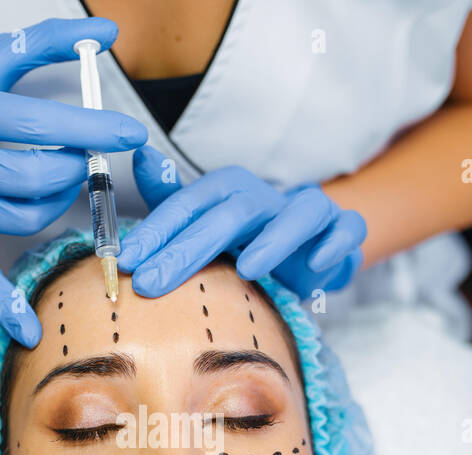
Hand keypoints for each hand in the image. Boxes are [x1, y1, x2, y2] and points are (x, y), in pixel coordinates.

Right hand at [0, 17, 147, 345]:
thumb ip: (47, 42)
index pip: (38, 125)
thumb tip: (107, 32)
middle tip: (82, 160)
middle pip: (33, 177)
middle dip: (72, 170)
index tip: (132, 134)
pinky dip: (4, 304)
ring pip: (22, 217)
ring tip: (56, 183)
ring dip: (55, 203)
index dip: (90, 131)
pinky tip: (31, 332)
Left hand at [116, 145, 365, 299]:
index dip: (156, 230)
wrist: (311, 249)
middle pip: (232, 213)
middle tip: (153, 282)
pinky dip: (335, 244)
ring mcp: (308, 212)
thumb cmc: (249, 239)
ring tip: (248, 269)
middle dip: (191, 248)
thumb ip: (171, 199)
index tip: (126, 261)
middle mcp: (266, 196)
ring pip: (299, 214)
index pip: (189, 204)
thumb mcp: (206, 224)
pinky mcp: (341, 230)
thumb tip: (140, 156)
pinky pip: (345, 230)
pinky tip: (316, 267)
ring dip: (275, 239)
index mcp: (229, 192)